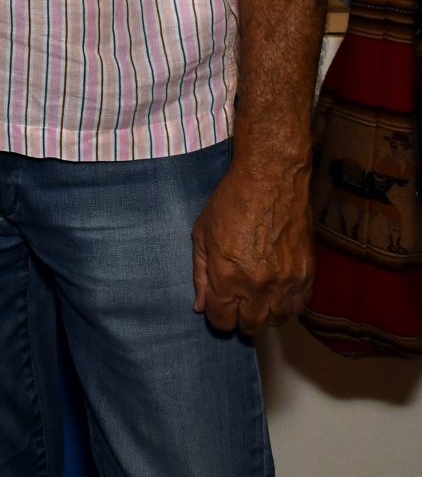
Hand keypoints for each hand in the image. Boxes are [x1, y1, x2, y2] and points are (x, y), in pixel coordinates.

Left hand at [191, 158, 312, 335]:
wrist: (270, 181)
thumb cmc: (230, 203)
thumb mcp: (202, 235)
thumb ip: (200, 274)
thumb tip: (200, 306)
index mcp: (227, 277)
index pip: (223, 321)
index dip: (218, 317)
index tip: (218, 307)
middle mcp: (258, 287)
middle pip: (251, 327)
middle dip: (240, 321)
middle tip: (237, 306)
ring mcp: (286, 283)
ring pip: (277, 321)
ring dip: (265, 314)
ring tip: (257, 297)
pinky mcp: (307, 275)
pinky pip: (299, 307)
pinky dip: (287, 305)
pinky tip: (276, 291)